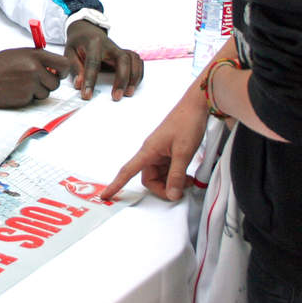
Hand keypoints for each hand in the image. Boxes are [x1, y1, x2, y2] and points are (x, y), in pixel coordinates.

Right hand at [0, 48, 71, 107]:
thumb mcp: (17, 54)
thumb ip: (36, 59)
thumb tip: (54, 69)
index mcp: (34, 55)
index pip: (64, 64)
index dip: (63, 71)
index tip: (56, 73)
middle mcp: (34, 69)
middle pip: (56, 83)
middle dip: (48, 84)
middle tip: (34, 82)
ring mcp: (29, 84)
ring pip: (45, 93)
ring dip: (36, 92)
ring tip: (19, 85)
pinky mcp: (23, 98)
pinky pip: (33, 100)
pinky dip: (26, 98)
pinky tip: (12, 91)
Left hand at [65, 20, 142, 99]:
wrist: (86, 30)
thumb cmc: (78, 42)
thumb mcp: (69, 52)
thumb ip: (74, 67)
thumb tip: (79, 84)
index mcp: (93, 43)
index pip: (94, 62)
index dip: (90, 80)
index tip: (87, 95)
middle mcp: (110, 45)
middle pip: (122, 60)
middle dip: (122, 79)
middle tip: (116, 96)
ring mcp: (119, 49)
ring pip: (133, 60)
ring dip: (133, 77)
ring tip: (128, 93)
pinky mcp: (124, 53)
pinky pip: (137, 61)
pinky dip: (138, 73)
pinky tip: (133, 84)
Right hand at [99, 81, 208, 201]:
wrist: (196, 106)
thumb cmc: (186, 122)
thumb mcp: (183, 152)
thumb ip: (176, 175)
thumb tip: (172, 194)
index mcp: (148, 151)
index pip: (127, 171)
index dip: (115, 185)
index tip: (105, 196)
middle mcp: (152, 153)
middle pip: (150, 179)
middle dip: (164, 188)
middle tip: (179, 190)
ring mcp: (161, 152)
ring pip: (161, 176)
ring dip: (173, 182)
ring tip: (187, 180)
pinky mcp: (169, 152)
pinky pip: (168, 169)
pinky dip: (177, 175)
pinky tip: (187, 175)